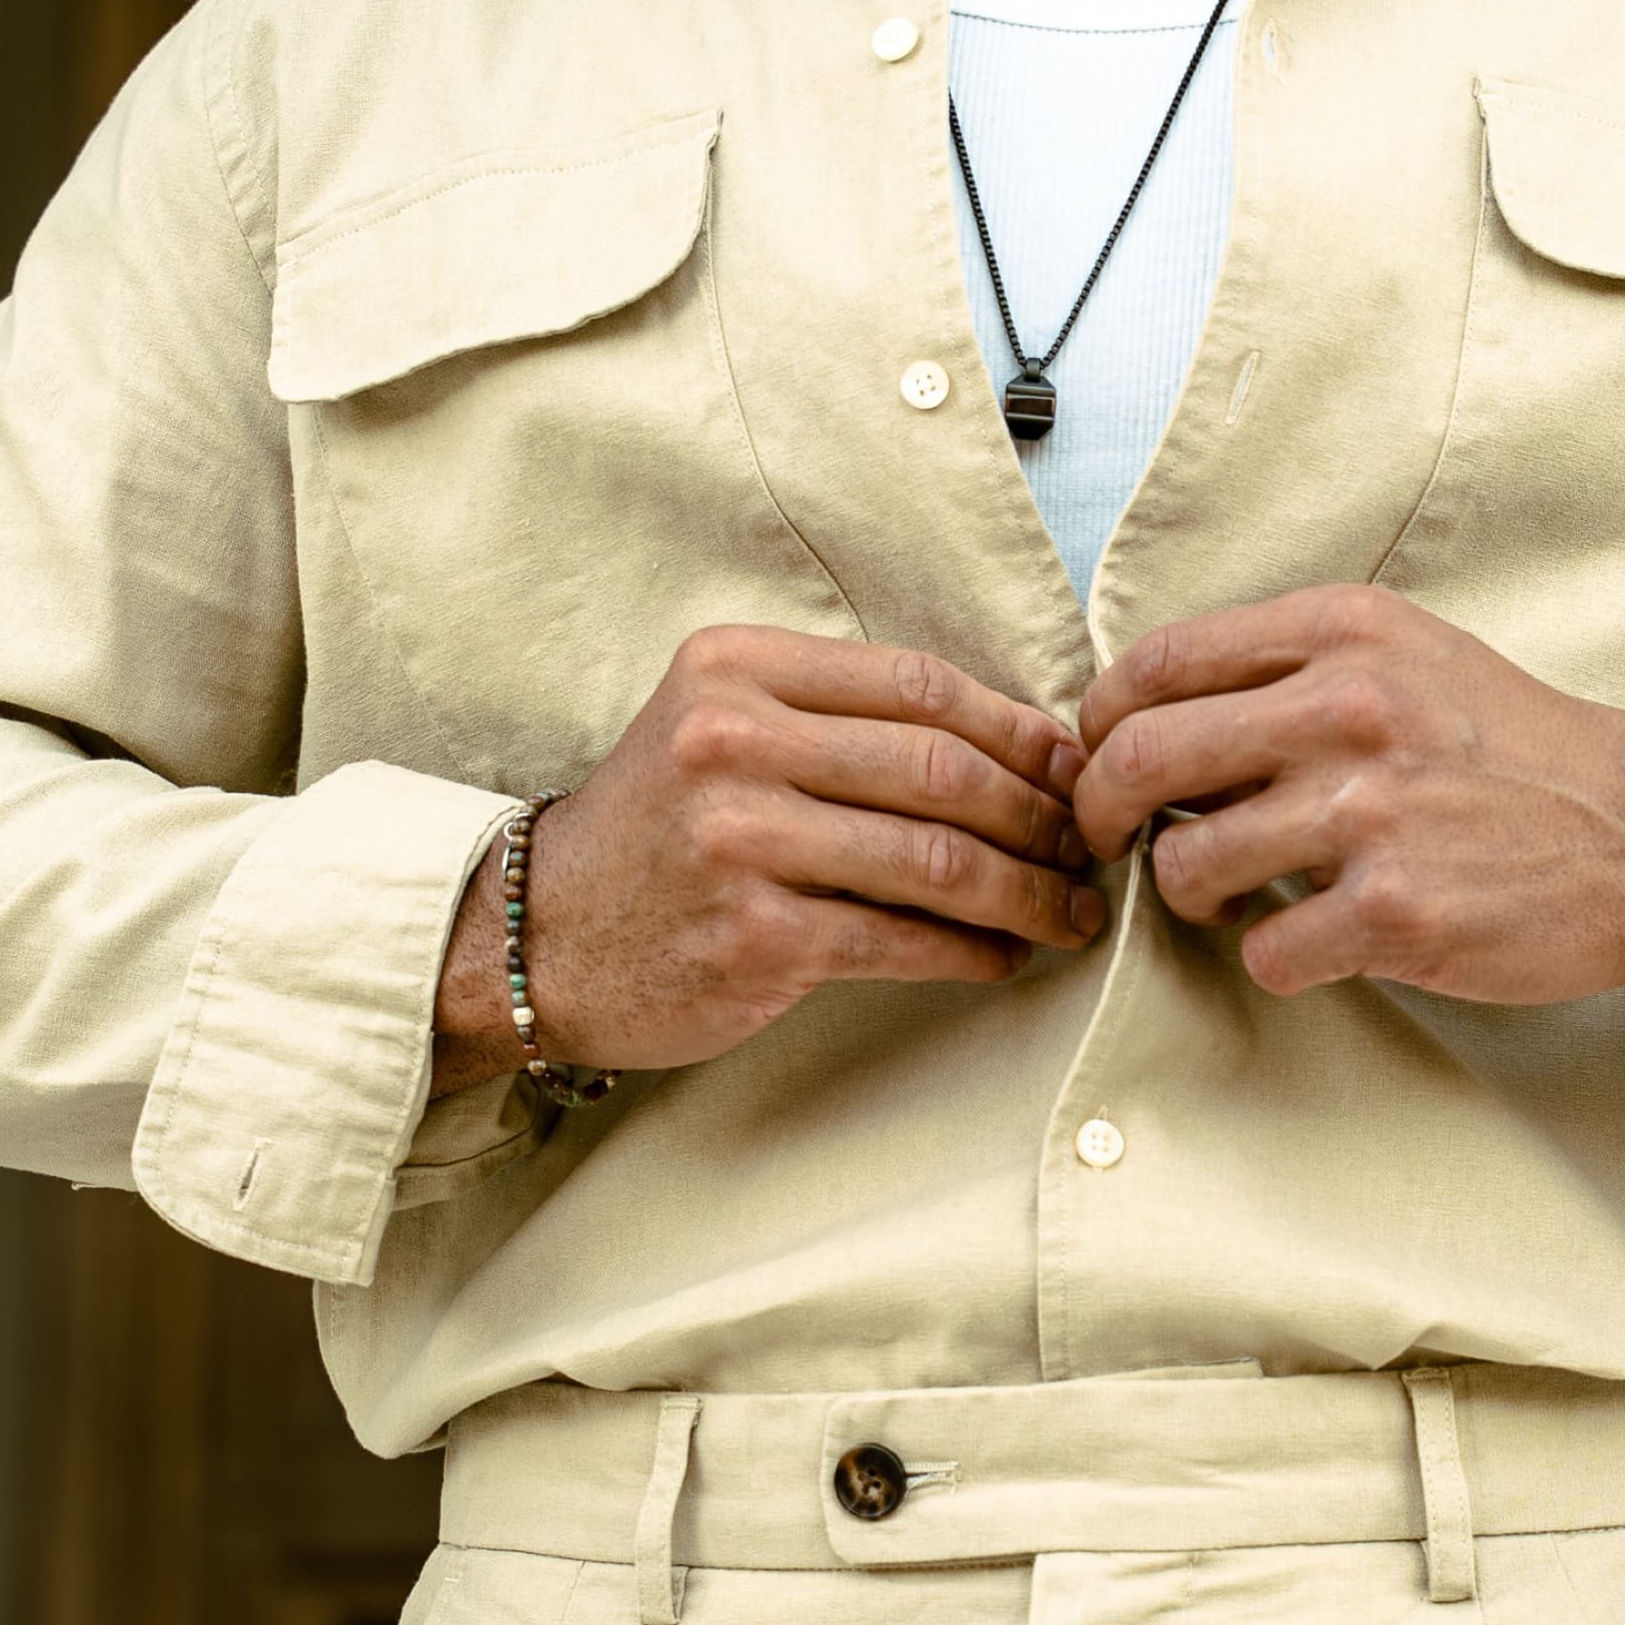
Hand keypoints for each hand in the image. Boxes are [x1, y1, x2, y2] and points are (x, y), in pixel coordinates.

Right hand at [433, 628, 1100, 1091]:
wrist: (536, 935)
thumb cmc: (657, 830)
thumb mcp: (722, 726)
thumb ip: (838, 717)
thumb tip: (1016, 744)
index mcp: (738, 667)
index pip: (920, 684)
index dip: (1017, 729)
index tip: (1072, 767)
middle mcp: (735, 739)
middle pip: (942, 769)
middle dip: (1039, 813)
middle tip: (1088, 847)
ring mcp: (742, 838)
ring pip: (936, 857)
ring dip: (1026, 891)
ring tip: (1070, 912)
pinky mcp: (754, 933)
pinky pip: (901, 937)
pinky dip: (972, 949)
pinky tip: (1004, 957)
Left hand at [1072, 585, 1624, 1001]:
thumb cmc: (1512, 745)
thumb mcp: (1407, 654)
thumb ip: (1291, 668)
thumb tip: (1155, 714)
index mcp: (1344, 632)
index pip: (1157, 662)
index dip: (1101, 723)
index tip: (1101, 761)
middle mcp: (1350, 708)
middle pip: (1142, 760)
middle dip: (1100, 814)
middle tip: (1112, 843)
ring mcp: (1372, 813)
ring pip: (1187, 867)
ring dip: (1190, 895)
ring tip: (1234, 896)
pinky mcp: (1396, 913)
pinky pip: (1265, 952)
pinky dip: (1273, 957)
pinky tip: (1315, 939)